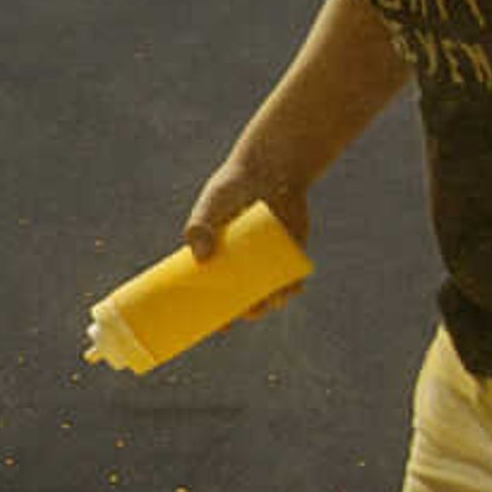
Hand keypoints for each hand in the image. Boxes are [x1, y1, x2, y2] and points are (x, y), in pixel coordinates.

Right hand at [183, 161, 309, 318]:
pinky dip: (292, 284)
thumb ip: (199, 226)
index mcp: (219, 252)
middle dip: (242, 311)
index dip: (212, 309)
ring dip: (269, 302)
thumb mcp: (211, 203)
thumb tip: (201, 258)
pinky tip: (290, 290)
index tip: (212, 325)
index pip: (213, 287)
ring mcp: (268, 255)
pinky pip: (292, 273)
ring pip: (268, 288)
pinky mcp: (290, 247)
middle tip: (241, 316)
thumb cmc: (234, 184)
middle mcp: (243, 258)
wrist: (270, 166)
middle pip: (242, 294)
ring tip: (267, 304)